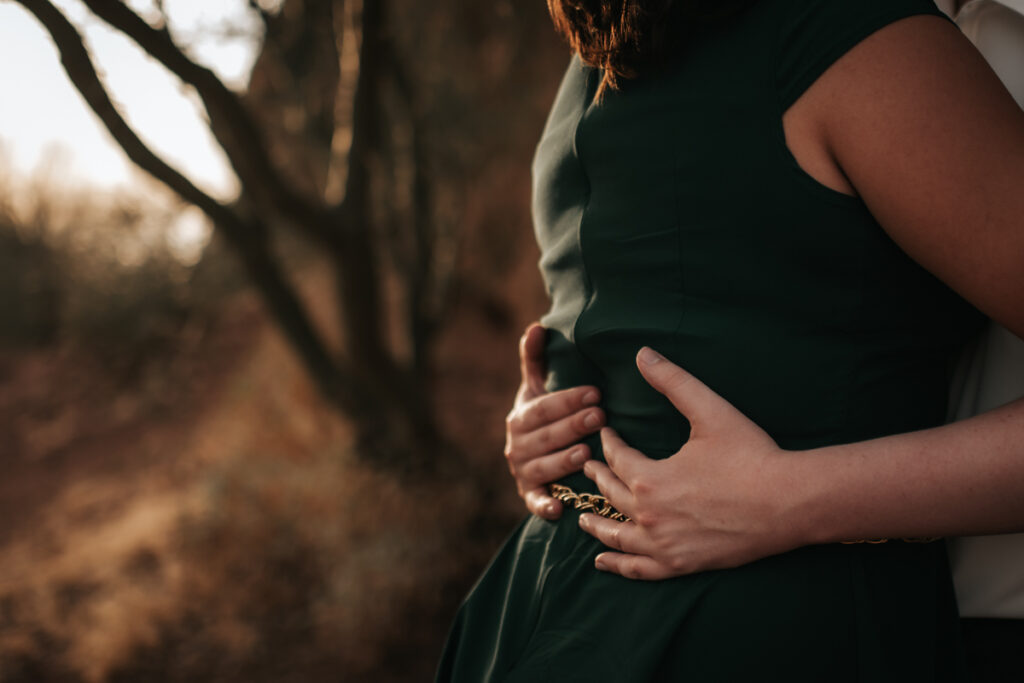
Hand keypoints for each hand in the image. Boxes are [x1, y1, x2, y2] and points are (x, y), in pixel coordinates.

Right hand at [504, 323, 604, 519]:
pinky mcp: (530, 497)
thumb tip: (537, 326)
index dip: (567, 399)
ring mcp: (523, 472)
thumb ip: (535, 360)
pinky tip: (559, 508)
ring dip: (561, 461)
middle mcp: (517, 446)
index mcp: (520, 417)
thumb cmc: (544, 418)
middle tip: (600, 416)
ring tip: (586, 453)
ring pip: (541, 467)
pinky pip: (535, 502)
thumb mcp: (537, 389)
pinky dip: (544, 506)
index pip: (544, 407)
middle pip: (545, 436)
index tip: (595, 391)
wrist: (532, 459)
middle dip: (572, 425)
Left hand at [578, 347, 800, 578]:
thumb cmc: (751, 454)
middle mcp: (649, 515)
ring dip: (596, 525)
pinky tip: (604, 561)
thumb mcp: (709, 410)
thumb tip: (642, 353)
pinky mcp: (682, 564)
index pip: (617, 458)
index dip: (610, 443)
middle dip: (598, 477)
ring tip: (582, 518)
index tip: (607, 433)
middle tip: (588, 467)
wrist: (789, 502)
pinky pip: (640, 568)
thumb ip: (672, 381)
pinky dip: (619, 565)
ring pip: (618, 535)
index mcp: (648, 479)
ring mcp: (664, 544)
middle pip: (611, 495)